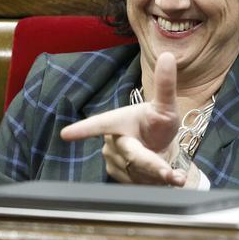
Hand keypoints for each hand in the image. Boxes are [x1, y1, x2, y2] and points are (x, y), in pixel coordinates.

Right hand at [60, 52, 186, 186]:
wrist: (161, 147)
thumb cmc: (158, 123)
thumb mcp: (165, 105)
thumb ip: (165, 84)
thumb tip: (169, 56)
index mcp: (118, 121)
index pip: (99, 124)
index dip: (82, 130)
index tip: (65, 135)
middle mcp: (112, 142)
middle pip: (131, 155)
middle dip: (152, 165)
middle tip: (168, 174)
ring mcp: (114, 162)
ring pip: (138, 173)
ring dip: (159, 175)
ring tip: (173, 170)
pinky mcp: (119, 178)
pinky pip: (139, 184)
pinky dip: (158, 183)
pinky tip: (170, 178)